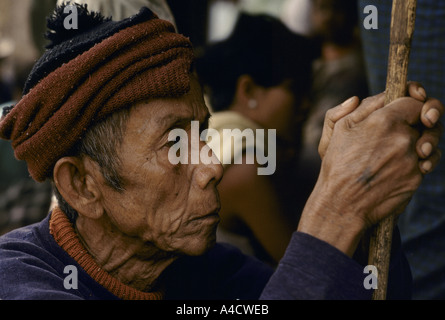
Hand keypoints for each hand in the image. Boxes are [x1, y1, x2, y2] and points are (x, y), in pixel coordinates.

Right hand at [298, 86, 443, 255]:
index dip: (415, 98)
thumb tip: (376, 96)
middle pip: (428, 121)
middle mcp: (403, 138)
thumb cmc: (338, 165)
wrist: (342, 203)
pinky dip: (418, 162)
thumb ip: (362, 107)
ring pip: (430, 143)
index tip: (416, 100)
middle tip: (421, 123)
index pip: (414, 100)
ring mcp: (412, 159)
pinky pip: (426, 163)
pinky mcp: (416, 178)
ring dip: (424, 142)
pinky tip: (403, 166)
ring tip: (411, 147)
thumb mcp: (340, 129)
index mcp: (384, 121)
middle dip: (425, 121)